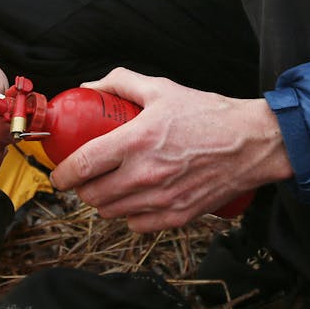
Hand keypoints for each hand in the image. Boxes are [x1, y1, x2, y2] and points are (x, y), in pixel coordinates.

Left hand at [48, 67, 293, 232]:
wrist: (251, 143)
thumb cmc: (207, 114)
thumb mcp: (161, 88)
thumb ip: (120, 82)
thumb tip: (89, 87)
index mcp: (136, 141)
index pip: (84, 165)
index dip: (62, 173)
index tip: (58, 173)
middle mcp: (145, 175)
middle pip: (93, 195)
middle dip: (82, 187)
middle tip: (86, 176)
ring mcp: (162, 200)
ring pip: (111, 212)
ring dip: (103, 202)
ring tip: (109, 185)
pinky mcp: (178, 216)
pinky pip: (137, 226)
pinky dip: (129, 215)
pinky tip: (134, 199)